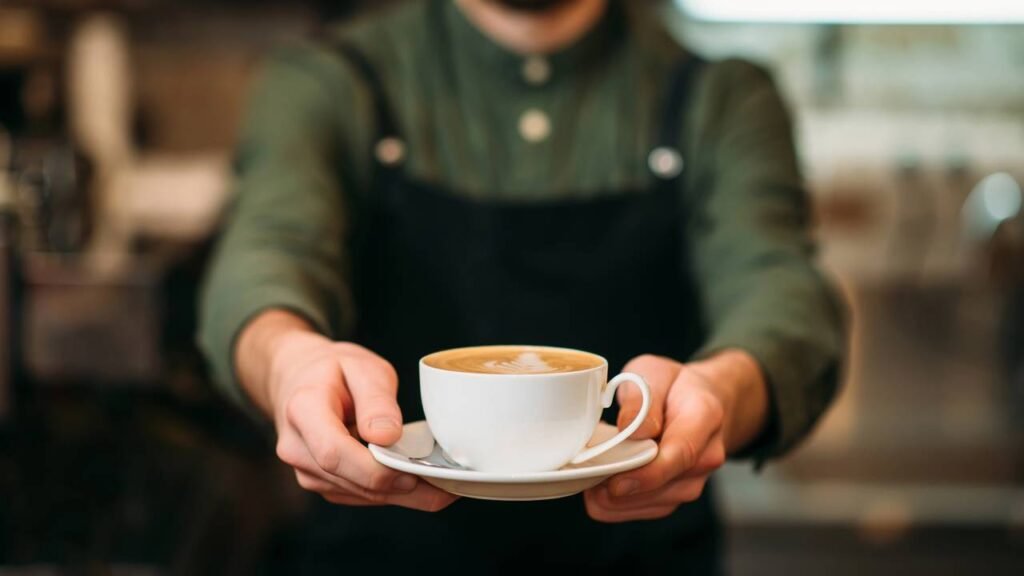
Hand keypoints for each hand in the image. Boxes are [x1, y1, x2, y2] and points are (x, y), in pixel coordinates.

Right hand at [238, 310, 457, 511]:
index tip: (413, 469)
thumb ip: (376, 400)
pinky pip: (360, 495)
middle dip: (401, 487)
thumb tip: (387, 437)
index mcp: (303, 411)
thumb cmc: (333, 370)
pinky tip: (422, 483)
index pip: (334, 453)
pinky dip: (392, 492)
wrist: (299, 379)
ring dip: (402, 495)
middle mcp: (298, 448)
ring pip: (360, 494)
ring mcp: (307, 471)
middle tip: (448, 484)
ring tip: (444, 485)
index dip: (375, 469)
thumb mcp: (360, 367)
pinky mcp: (323, 483)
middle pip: (351, 481)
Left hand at [584, 350, 766, 522]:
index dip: (647, 473)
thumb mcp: (654, 372)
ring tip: (587, 478)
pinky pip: (646, 510)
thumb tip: (630, 429)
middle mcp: (707, 455)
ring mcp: (694, 480)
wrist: (701, 401)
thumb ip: (642, 397)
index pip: (681, 453)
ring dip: (616, 499)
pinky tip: (597, 488)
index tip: (615, 483)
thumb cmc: (674, 386)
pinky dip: (618, 504)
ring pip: (652, 504)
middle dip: (622, 488)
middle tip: (584, 476)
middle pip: (665, 486)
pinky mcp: (676, 494)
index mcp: (704, 416)